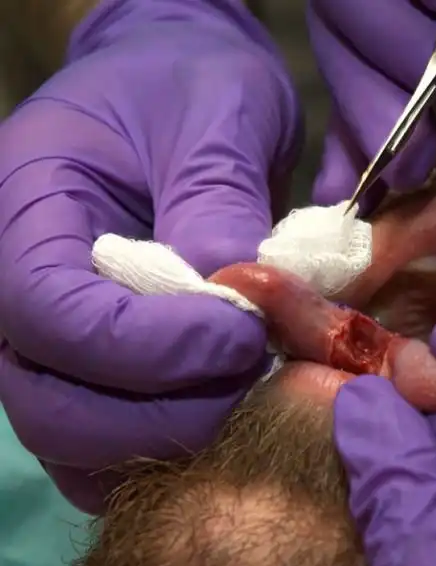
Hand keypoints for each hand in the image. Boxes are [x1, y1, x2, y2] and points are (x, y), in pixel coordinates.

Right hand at [0, 0, 299, 512]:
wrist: (183, 93)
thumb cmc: (194, 86)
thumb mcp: (219, 115)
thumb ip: (215, 201)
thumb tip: (229, 301)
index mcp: (24, 202)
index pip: (50, 312)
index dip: (149, 347)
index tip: (243, 338)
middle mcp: (14, 281)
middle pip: (47, 401)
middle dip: (161, 411)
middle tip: (253, 374)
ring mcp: (48, 334)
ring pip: (72, 438)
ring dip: (167, 439)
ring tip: (248, 394)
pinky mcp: (91, 365)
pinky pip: (104, 443)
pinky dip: (164, 450)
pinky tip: (226, 418)